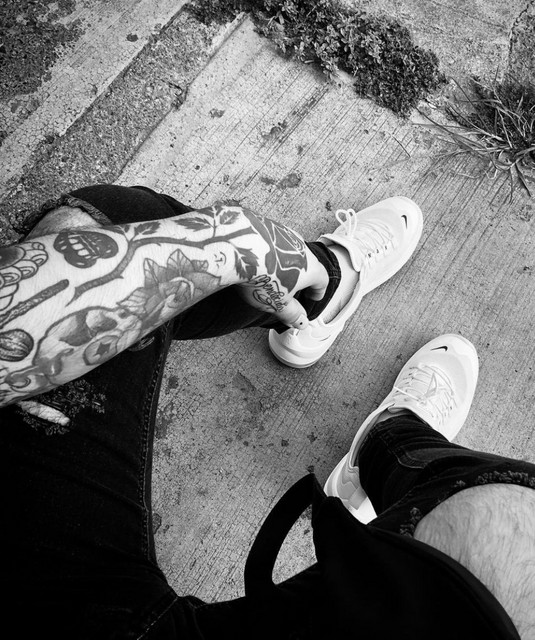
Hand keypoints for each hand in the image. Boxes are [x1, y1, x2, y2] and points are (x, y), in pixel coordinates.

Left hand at [235, 210, 328, 328]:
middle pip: (306, 262)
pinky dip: (267, 250)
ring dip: (283, 262)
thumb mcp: (278, 303)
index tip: (313, 297)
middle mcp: (300, 246)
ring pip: (288, 249)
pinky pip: (270, 239)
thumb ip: (292, 313)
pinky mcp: (264, 224)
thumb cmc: (263, 277)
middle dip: (301, 276)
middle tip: (292, 288)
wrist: (238, 247)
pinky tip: (255, 258)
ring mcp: (283, 232)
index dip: (318, 291)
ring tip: (271, 273)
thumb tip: (302, 322)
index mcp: (310, 267)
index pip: (322, 279)